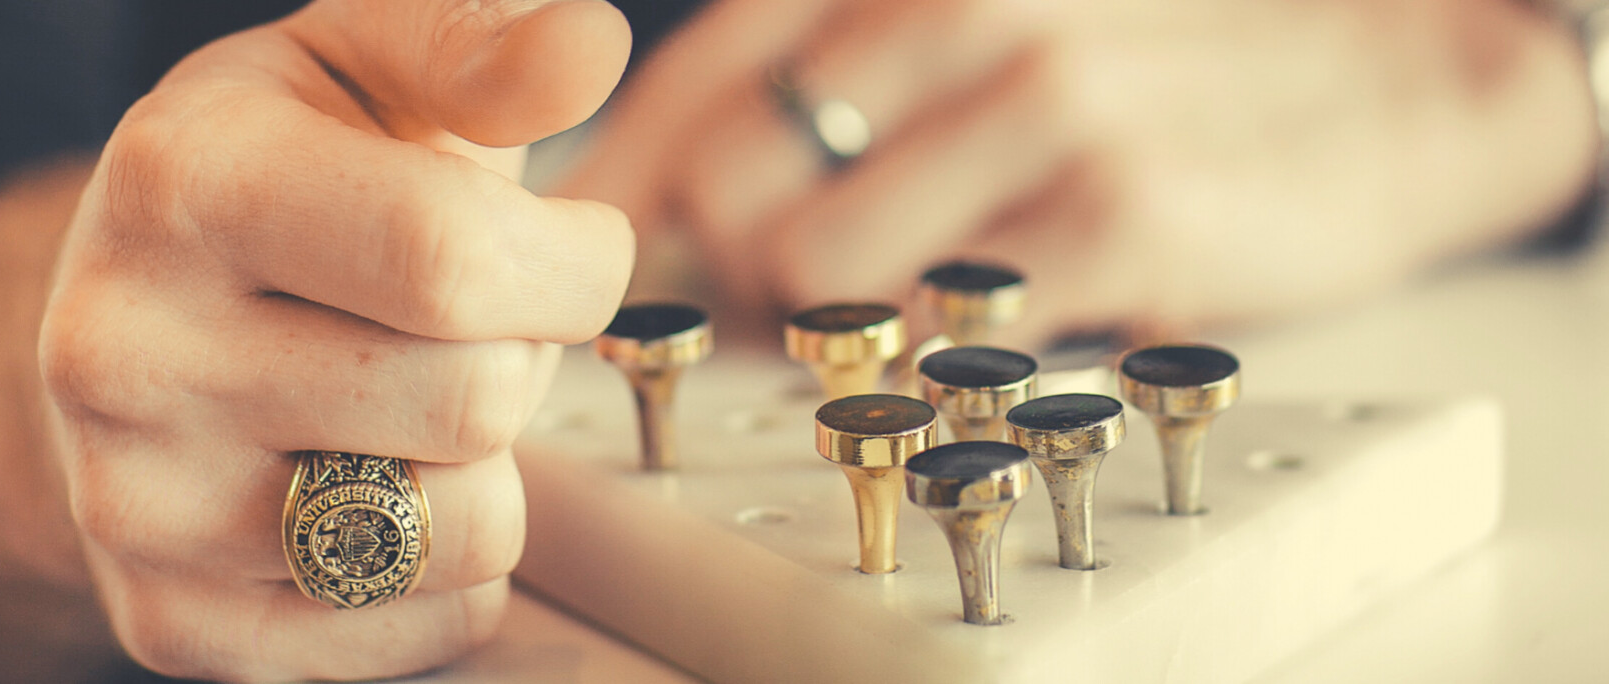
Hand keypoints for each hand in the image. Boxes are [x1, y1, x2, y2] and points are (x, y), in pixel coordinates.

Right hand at [38, 1, 631, 679]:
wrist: (135, 311)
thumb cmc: (280, 174)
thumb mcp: (364, 67)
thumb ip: (479, 47)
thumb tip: (586, 46)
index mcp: (185, 184)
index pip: (453, 260)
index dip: (574, 263)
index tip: (575, 248)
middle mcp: (128, 353)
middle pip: (475, 402)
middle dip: (529, 357)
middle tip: (471, 326)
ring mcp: (139, 508)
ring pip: (464, 534)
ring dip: (492, 467)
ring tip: (417, 401)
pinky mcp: (177, 625)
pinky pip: (432, 626)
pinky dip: (453, 565)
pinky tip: (382, 480)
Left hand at [563, 0, 1590, 344]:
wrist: (1379, 80)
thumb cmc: (1139, 63)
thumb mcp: (967, 32)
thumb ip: (823, 92)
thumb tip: (661, 207)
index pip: (691, 83)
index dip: (622, 194)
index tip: (602, 263)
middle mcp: (951, 12)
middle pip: (723, 190)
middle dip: (718, 273)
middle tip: (768, 302)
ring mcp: (1036, 108)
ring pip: (810, 271)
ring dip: (819, 324)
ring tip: (889, 312)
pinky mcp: (1117, 215)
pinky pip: (943, 330)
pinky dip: (932, 355)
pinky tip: (984, 322)